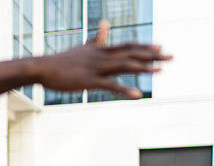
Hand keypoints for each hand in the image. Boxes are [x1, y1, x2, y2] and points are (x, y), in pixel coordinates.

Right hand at [37, 21, 171, 98]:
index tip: (161, 48)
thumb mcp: (81, 47)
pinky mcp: (89, 81)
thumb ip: (96, 38)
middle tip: (171, 57)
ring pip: (125, 66)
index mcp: (100, 50)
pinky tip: (138, 94)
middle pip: (131, 53)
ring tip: (161, 71)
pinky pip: (111, 85)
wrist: (42, 67)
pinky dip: (125, 89)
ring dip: (144, 68)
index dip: (145, 47)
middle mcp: (101, 56)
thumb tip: (104, 23)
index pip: (127, 46)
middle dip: (152, 55)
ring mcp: (95, 68)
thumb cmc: (60, 61)